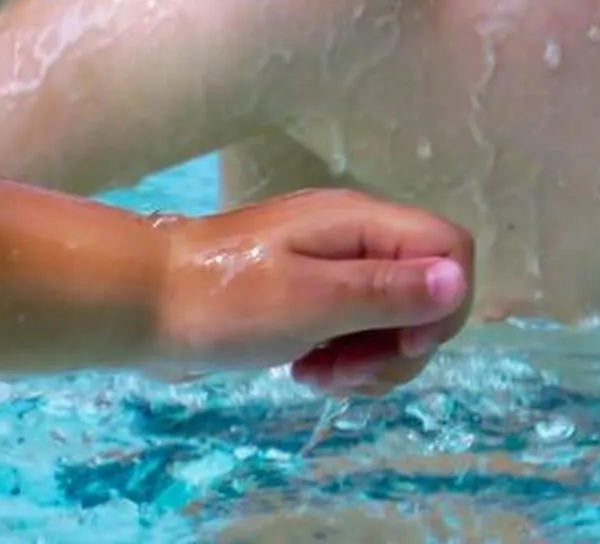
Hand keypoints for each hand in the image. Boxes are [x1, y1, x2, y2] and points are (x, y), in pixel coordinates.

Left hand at [154, 190, 470, 395]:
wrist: (141, 303)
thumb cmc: (223, 299)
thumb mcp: (312, 300)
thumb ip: (387, 292)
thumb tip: (459, 279)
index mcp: (361, 223)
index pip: (451, 249)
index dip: (443, 304)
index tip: (398, 344)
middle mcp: (355, 236)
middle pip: (427, 291)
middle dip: (400, 344)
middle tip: (346, 373)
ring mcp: (331, 264)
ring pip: (393, 317)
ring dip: (370, 359)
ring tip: (316, 375)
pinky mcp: (309, 293)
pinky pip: (356, 328)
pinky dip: (344, 356)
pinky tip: (304, 370)